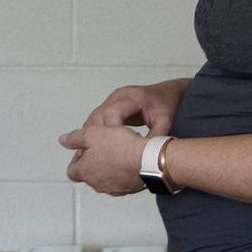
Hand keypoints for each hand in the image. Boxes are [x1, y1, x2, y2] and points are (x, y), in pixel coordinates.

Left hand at [59, 126, 147, 195]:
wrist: (148, 160)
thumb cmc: (121, 147)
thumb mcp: (92, 133)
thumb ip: (75, 138)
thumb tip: (64, 140)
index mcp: (85, 172)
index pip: (72, 171)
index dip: (76, 159)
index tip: (84, 150)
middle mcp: (97, 184)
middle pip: (89, 174)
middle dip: (93, 161)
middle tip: (102, 147)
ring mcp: (114, 188)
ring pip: (105, 178)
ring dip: (108, 167)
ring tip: (117, 151)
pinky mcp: (129, 189)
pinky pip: (121, 180)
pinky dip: (122, 172)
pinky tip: (129, 159)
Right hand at [67, 81, 183, 166]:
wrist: (166, 93)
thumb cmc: (166, 104)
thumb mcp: (165, 121)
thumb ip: (155, 137)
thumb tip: (145, 157)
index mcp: (132, 97)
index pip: (113, 113)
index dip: (109, 131)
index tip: (111, 149)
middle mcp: (118, 96)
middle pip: (98, 116)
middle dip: (94, 137)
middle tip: (92, 156)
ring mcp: (111, 100)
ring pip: (93, 119)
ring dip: (90, 137)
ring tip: (85, 156)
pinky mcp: (109, 107)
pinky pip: (96, 120)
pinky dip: (93, 134)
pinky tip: (91, 149)